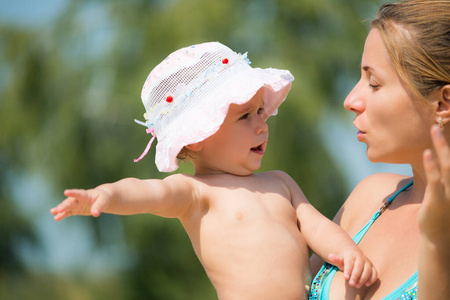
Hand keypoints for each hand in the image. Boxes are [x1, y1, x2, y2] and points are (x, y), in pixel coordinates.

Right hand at [50, 188, 109, 220]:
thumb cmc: (103, 198)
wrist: (100, 198)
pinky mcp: (75, 209)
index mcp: (86, 195)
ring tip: (52, 212)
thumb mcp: (103, 201)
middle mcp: (79, 199)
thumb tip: (95, 213)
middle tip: (58, 209)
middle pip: (70, 201)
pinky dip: (62, 215)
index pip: (79, 193)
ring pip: (66, 206)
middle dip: (64, 205)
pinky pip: (67, 212)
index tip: (66, 192)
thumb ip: (99, 207)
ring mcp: (76, 204)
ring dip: (60, 209)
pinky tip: (56, 218)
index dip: (73, 193)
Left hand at [328, 251, 377, 287]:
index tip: (345, 277)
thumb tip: (329, 256)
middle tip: (351, 284)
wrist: (353, 255)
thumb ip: (335, 259)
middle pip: (359, 266)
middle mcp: (360, 257)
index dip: (348, 270)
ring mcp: (367, 262)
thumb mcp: (339, 260)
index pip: (350, 262)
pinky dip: (372, 278)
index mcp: (351, 255)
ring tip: (357, 286)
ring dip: (363, 278)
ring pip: (368, 270)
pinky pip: (374, 272)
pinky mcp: (372, 267)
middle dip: (355, 276)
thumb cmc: (345, 260)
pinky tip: (367, 284)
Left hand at [421, 125, 449, 246]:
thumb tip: (435, 156)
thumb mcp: (443, 189)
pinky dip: (432, 166)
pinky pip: (436, 180)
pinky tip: (426, 153)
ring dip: (441, 145)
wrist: (437, 236)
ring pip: (448, 164)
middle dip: (448, 138)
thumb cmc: (440, 211)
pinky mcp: (439, 200)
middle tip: (442, 119)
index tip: (448, 121)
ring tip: (434, 128)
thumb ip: (441, 173)